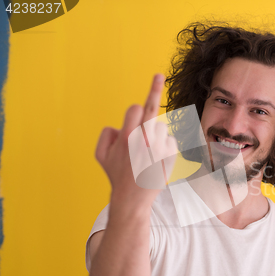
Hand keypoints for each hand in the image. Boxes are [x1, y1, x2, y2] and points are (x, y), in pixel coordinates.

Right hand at [95, 74, 177, 204]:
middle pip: (151, 109)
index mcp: (126, 137)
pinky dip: (163, 146)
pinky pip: (169, 140)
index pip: (135, 108)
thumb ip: (106, 134)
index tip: (151, 82)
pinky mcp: (171, 155)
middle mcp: (144, 140)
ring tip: (146, 153)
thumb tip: (120, 125)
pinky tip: (156, 159)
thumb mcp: (101, 155)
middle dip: (153, 89)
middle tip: (158, 75)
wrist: (133, 199)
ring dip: (153, 135)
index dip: (137, 105)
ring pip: (160, 128)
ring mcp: (159, 147)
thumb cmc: (116, 174)